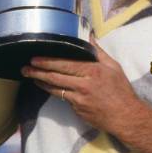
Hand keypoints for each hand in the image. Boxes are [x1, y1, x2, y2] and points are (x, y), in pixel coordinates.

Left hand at [21, 35, 151, 152]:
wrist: (126, 116)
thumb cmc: (121, 90)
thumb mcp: (113, 67)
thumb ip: (98, 52)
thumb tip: (89, 36)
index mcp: (93, 71)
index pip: (65, 65)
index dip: (48, 62)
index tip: (35, 58)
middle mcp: (84, 85)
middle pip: (56, 76)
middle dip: (38, 71)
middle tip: (25, 67)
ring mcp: (79, 99)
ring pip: (55, 89)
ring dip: (40, 82)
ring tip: (29, 76)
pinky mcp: (77, 110)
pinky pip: (62, 98)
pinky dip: (53, 91)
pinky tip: (45, 86)